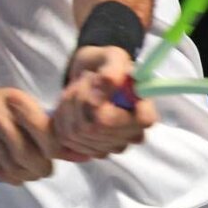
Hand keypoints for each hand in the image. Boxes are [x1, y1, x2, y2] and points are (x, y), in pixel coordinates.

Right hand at [0, 88, 56, 185]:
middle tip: (44, 170)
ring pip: (10, 165)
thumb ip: (54, 133)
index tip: (54, 155)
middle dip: (41, 168)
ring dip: (26, 176)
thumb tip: (84, 155)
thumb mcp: (28, 112)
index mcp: (17, 99)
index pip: (44, 132)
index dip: (54, 151)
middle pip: (26, 154)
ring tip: (31, 174)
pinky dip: (10, 178)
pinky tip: (15, 176)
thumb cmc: (7, 111)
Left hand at [52, 46, 157, 160]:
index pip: (142, 120)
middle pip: (98, 126)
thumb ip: (113, 68)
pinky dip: (61, 118)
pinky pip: (66, 139)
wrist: (91, 78)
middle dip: (83, 97)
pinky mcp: (90, 151)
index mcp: (145, 110)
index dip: (117, 106)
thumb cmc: (107, 66)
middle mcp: (132, 134)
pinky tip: (69, 106)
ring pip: (78, 132)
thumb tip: (108, 82)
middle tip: (85, 78)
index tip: (100, 83)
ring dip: (70, 104)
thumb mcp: (113, 56)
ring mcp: (111, 146)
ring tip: (77, 88)